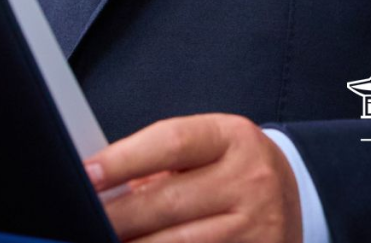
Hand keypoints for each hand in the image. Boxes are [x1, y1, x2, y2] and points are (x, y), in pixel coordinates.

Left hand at [89, 112, 302, 242]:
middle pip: (167, 200)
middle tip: (81, 221)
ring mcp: (256, 225)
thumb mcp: (208, 152)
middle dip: (116, 216)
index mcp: (234, 138)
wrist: (289, 203)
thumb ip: (159, 163)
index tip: (86, 174)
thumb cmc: (233, 173)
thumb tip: (100, 187)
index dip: (123, 159)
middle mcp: (251, 179)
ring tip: (103, 240)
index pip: (171, 142)